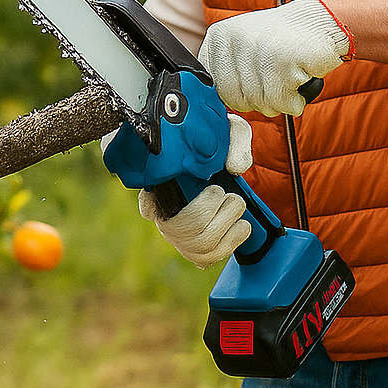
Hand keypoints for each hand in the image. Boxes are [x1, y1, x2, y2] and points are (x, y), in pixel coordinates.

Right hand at [138, 114, 253, 268]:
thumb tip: (236, 168)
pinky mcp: (193, 249)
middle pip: (181, 227)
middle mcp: (162, 212)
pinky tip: (241, 227)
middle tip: (226, 194)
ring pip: (198, 244)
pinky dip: (229, 244)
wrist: (220, 162)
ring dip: (226, 226)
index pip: (146, 201)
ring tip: (237, 206)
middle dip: (210, 211)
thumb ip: (235, 137)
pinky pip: (205, 258)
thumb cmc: (215, 144)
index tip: (168, 197)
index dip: (152, 205)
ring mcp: (177, 233)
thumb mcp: (224, 129)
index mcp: (159, 182)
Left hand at [199, 0, 351, 116]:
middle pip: (234, 98)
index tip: (255, 81)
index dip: (236, 94)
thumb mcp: (243, 47)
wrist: (322, 21)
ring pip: (258, 102)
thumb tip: (217, 105)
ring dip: (279, 100)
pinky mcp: (282, 60)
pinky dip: (294, 100)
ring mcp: (256, 48)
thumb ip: (226, 73)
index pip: (212, 86)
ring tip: (289, 76)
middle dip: (258, 100)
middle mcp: (233, 39)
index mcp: (218, 36)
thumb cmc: (282, 42)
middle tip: (276, 81)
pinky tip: (300, 79)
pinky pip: (280, 102)